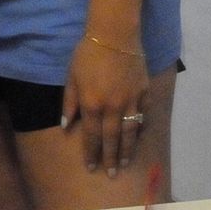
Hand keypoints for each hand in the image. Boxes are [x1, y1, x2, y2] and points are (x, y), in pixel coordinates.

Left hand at [61, 33, 148, 176]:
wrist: (114, 35)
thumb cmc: (87, 54)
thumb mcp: (71, 78)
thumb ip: (69, 104)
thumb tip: (66, 127)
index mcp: (92, 105)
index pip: (92, 136)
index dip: (92, 153)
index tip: (92, 168)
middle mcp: (112, 108)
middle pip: (112, 139)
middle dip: (111, 159)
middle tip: (111, 174)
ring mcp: (131, 101)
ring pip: (130, 132)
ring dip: (127, 150)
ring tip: (125, 163)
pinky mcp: (145, 92)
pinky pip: (144, 115)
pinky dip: (141, 128)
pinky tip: (139, 137)